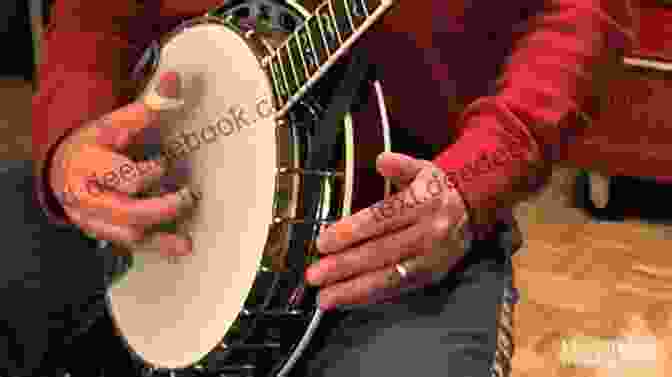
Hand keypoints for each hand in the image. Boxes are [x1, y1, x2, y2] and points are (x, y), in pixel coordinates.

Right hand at [50, 71, 192, 256]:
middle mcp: (85, 191)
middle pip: (126, 204)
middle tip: (188, 193)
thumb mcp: (115, 122)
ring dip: (162, 220)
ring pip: (129, 228)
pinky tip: (184, 243)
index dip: (148, 162)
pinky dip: (161, 244)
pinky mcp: (104, 232)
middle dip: (160, 203)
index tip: (167, 154)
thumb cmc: (96, 145)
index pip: (119, 164)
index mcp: (88, 159)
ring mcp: (92, 216)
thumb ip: (148, 105)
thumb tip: (177, 80)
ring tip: (185, 204)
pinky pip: (134, 245)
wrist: (64, 170)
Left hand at [305, 152, 471, 310]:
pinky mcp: (432, 275)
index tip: (323, 243)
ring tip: (324, 297)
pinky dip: (370, 296)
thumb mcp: (421, 168)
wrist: (472, 208)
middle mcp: (428, 231)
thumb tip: (381, 159)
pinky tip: (347, 299)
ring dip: (353, 289)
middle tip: (315, 275)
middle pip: (380, 251)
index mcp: (422, 203)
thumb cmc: (435, 189)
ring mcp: (431, 257)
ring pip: (388, 276)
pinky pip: (397, 288)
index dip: (350, 232)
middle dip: (344, 266)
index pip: (381, 219)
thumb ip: (400, 164)